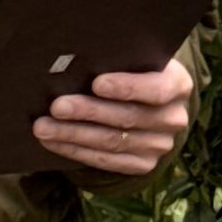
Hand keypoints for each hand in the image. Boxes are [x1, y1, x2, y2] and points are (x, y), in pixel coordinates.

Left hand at [32, 56, 196, 180]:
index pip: (156, 89)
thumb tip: (77, 57)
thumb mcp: (137, 59)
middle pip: (127, 118)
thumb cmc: (134, 71)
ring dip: (73, 135)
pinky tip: (53, 141)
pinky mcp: (142, 164)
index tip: (97, 83)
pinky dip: (75, 151)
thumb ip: (119, 58)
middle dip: (88, 112)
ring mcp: (159, 145)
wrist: (151, 103)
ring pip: (111, 142)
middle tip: (57, 106)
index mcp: (178, 85)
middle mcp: (173, 119)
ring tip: (43, 126)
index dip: (127, 87)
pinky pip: (105, 161)